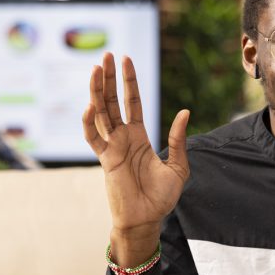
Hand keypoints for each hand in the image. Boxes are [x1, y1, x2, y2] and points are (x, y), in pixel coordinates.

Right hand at [82, 53, 189, 265]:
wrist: (147, 220)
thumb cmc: (161, 198)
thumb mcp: (178, 167)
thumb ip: (178, 140)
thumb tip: (184, 112)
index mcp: (139, 136)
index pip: (132, 102)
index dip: (128, 81)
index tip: (125, 59)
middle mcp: (122, 137)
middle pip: (112, 101)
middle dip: (109, 78)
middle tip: (106, 55)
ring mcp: (112, 147)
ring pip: (101, 113)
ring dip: (97, 91)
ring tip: (96, 68)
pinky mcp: (105, 160)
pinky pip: (94, 138)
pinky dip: (89, 122)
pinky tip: (91, 105)